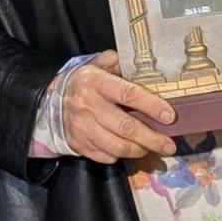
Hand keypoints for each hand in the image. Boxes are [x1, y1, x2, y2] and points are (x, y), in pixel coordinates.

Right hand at [62, 54, 176, 163]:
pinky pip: (106, 156)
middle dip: (152, 138)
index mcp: (95, 81)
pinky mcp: (79, 144)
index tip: (169, 116)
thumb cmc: (86, 82)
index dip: (151, 106)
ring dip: (139, 150)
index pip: (128, 94)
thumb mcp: (100, 64)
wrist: (52, 101)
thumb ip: (121, 64)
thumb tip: (148, 71)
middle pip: (126, 127)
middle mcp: (87, 104)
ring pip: (118, 146)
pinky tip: (128, 148)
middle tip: (169, 145)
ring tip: (152, 148)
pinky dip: (121, 155)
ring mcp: (82, 127)